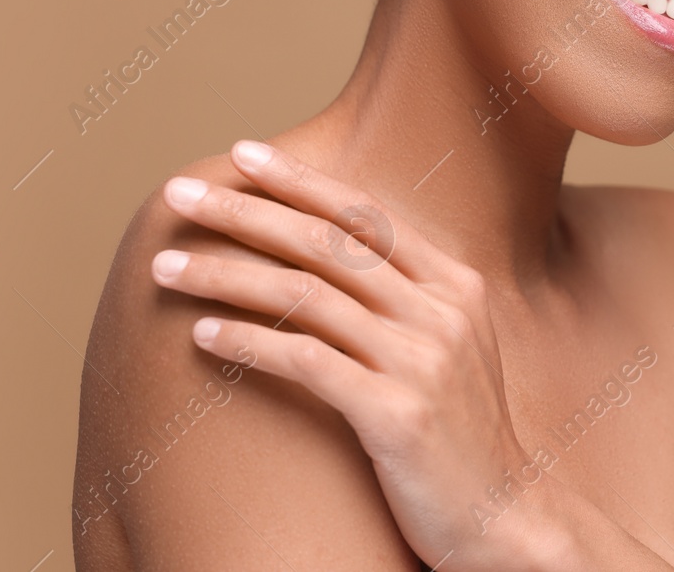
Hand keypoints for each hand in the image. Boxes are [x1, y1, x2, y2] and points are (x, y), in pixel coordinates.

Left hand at [150, 140, 553, 569]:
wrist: (508, 517)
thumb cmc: (463, 435)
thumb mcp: (453, 349)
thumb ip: (406, 300)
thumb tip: (332, 257)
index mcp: (456, 285)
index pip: (365, 214)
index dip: (301, 180)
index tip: (244, 156)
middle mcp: (441, 312)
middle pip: (326, 242)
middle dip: (245, 210)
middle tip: (180, 193)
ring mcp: (422, 362)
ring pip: (305, 295)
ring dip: (225, 275)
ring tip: (166, 266)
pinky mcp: (397, 415)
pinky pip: (307, 362)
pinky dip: (248, 343)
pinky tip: (203, 334)